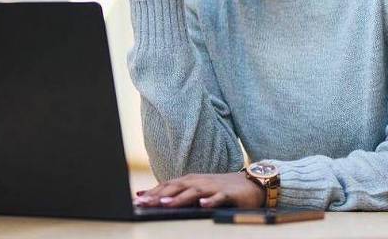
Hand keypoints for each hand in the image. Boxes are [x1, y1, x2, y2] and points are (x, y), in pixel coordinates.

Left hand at [133, 172, 264, 208]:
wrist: (250, 183)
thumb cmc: (220, 188)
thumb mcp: (197, 190)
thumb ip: (178, 193)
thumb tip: (153, 198)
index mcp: (190, 181)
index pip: (167, 185)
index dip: (152, 192)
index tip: (137, 200)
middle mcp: (199, 181)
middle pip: (176, 187)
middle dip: (159, 196)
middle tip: (144, 203)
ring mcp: (213, 187)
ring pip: (193, 192)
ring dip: (179, 198)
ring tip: (166, 204)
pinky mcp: (228, 194)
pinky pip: (218, 198)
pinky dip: (210, 201)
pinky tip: (203, 205)